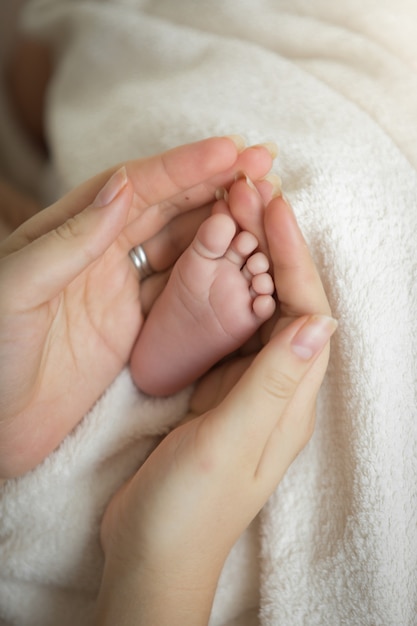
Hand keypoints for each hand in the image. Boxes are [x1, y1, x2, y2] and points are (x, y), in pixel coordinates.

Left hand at [0, 137, 273, 476]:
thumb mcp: (17, 289)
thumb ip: (69, 240)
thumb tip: (124, 188)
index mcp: (69, 233)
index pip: (135, 188)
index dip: (184, 168)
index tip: (230, 152)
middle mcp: (99, 254)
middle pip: (167, 209)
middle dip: (216, 184)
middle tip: (264, 165)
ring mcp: (120, 292)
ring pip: (181, 249)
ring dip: (222, 226)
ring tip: (264, 208)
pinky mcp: (133, 329)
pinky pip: (181, 296)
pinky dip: (214, 279)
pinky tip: (243, 267)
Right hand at [97, 196, 335, 625]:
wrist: (154, 551)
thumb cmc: (192, 507)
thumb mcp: (230, 443)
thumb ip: (272, 384)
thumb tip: (317, 320)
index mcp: (290, 399)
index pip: (305, 311)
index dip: (293, 256)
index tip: (274, 204)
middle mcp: (277, 387)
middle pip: (286, 303)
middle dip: (274, 247)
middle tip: (252, 193)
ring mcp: (247, 388)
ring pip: (257, 311)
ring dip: (251, 262)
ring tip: (234, 215)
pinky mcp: (218, 391)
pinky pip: (229, 330)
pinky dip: (224, 293)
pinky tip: (211, 269)